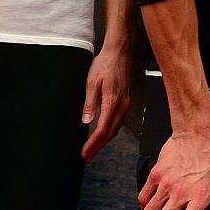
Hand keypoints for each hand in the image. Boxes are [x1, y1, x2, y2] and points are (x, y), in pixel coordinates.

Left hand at [80, 44, 131, 160]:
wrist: (120, 52)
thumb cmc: (106, 63)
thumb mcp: (92, 82)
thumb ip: (89, 103)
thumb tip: (86, 121)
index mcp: (112, 102)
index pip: (102, 130)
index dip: (93, 144)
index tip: (85, 152)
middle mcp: (121, 106)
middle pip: (110, 134)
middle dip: (98, 148)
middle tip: (87, 157)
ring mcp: (125, 104)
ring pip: (115, 129)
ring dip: (104, 142)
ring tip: (93, 149)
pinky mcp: (125, 101)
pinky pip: (118, 122)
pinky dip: (109, 132)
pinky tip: (103, 134)